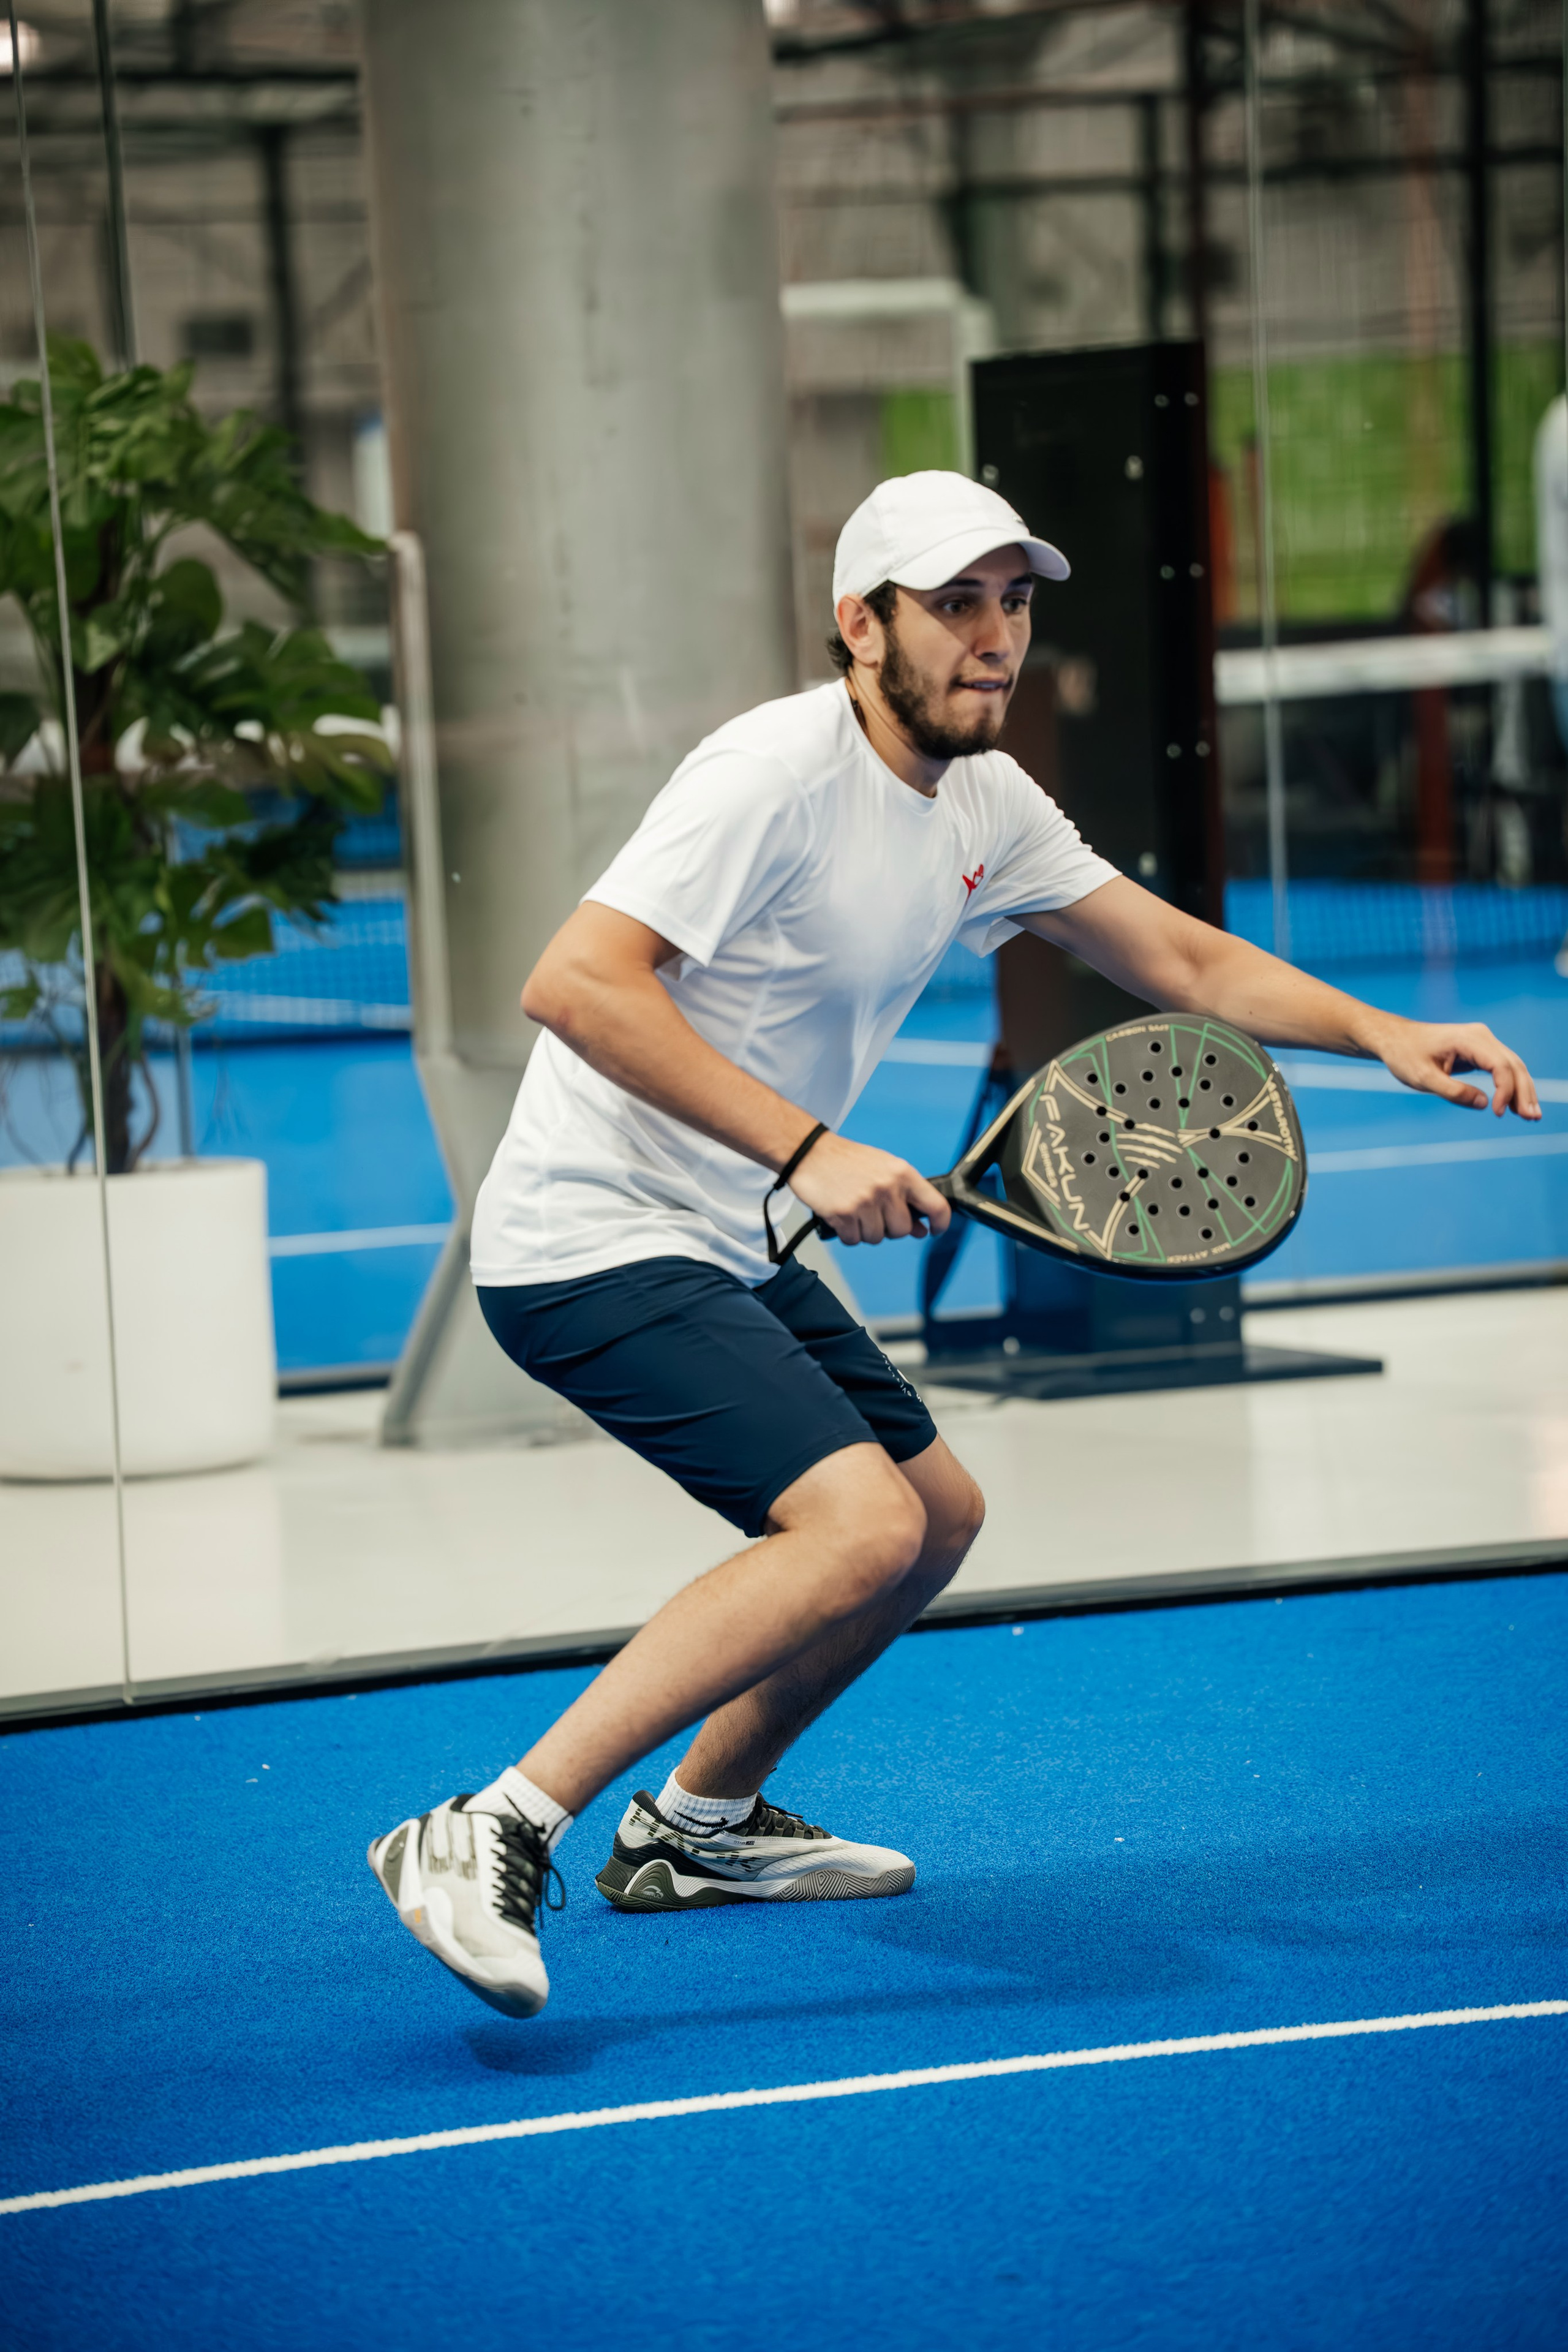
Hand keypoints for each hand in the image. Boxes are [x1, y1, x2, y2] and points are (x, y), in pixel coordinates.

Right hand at [788, 1132, 951, 1246]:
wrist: (809, 1152)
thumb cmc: (846, 1161)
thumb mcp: (883, 1170)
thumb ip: (904, 1198)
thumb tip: (920, 1229)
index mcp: (902, 1173)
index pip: (936, 1205)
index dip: (940, 1224)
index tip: (934, 1231)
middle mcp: (887, 1188)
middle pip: (902, 1230)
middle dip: (889, 1228)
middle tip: (872, 1212)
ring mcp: (865, 1203)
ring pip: (877, 1238)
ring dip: (865, 1231)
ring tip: (854, 1209)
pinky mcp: (844, 1215)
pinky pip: (854, 1240)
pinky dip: (847, 1234)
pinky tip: (841, 1215)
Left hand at [1370, 1018, 1540, 1119]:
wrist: (1395, 1039)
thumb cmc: (1405, 1056)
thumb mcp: (1423, 1078)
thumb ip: (1452, 1091)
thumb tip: (1485, 1103)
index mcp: (1468, 1039)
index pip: (1499, 1065)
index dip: (1504, 1090)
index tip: (1498, 1112)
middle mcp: (1481, 1036)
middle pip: (1513, 1065)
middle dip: (1524, 1092)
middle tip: (1531, 1118)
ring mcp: (1483, 1041)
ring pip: (1512, 1066)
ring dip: (1523, 1091)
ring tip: (1531, 1116)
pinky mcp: (1481, 1050)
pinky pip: (1503, 1068)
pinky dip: (1511, 1086)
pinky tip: (1516, 1106)